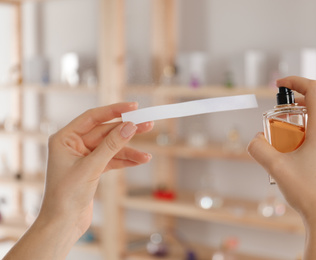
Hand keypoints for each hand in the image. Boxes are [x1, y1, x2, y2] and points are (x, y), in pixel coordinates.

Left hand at [39, 102, 152, 240]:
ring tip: (147, 155)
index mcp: (65, 138)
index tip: (133, 106)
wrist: (62, 224)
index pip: (93, 117)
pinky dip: (125, 161)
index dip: (114, 111)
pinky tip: (139, 161)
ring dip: (129, 150)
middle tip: (147, 125)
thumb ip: (111, 145)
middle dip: (126, 131)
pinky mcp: (92, 169)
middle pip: (105, 132)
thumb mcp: (91, 167)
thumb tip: (129, 127)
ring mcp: (83, 157)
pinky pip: (112, 159)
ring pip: (111, 147)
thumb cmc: (66, 195)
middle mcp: (73, 144)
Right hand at [247, 76, 315, 258]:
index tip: (279, 85)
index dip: (295, 81)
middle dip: (295, 104)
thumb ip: (258, 148)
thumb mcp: (275, 167)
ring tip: (286, 140)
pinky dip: (310, 135)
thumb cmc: (308, 193)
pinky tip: (298, 155)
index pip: (314, 89)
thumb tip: (254, 139)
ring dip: (302, 122)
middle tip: (278, 115)